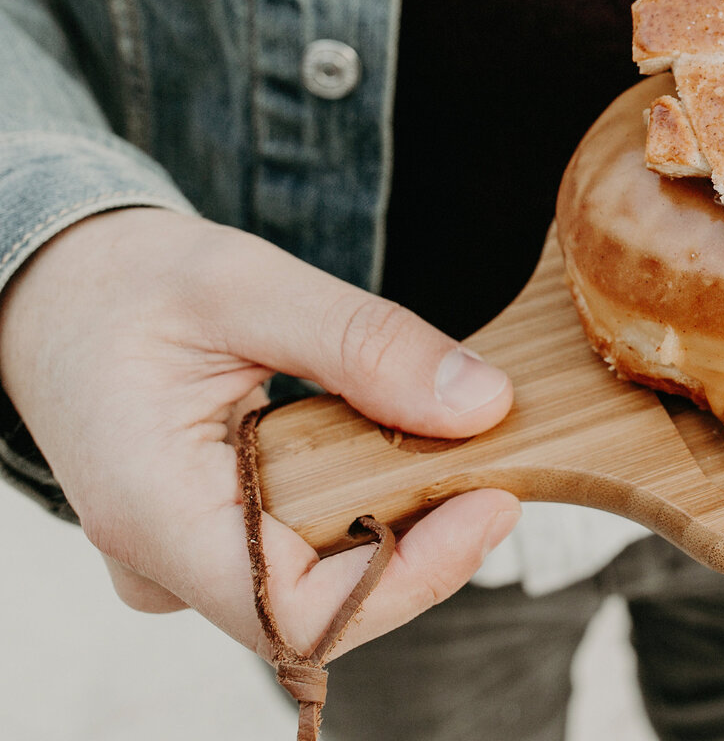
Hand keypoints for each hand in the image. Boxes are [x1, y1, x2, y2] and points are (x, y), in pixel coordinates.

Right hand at [0, 207, 519, 660]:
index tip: (491, 500)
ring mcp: (188, 562)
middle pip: (325, 605)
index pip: (296, 614)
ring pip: (324, 585)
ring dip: (401, 522)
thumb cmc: (128, 284)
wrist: (59, 292)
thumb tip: (483, 403)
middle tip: (490, 456)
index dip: (410, 576)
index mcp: (155, 511)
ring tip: (445, 440)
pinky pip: (308, 552)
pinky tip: (396, 447)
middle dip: (423, 540)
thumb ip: (365, 343)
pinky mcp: (215, 542)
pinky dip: (369, 505)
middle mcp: (166, 562)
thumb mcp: (248, 284)